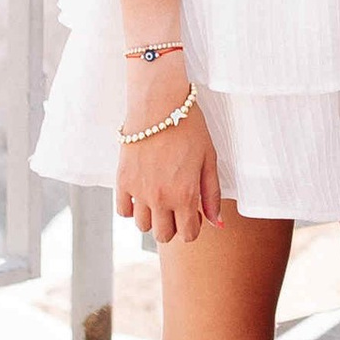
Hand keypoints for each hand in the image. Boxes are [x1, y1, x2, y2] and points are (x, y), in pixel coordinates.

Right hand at [115, 65, 223, 244]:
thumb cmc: (189, 128)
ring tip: (158, 199)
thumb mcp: (209, 159)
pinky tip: (141, 193)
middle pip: (163, 235)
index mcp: (185, 195)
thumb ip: (211, 194)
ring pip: (143, 226)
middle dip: (173, 226)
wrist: (159, 104)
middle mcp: (161, 198)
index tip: (193, 214)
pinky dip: (131, 208)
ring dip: (152, 218)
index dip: (192, 228)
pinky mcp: (122, 181)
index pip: (187, 234)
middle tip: (176, 207)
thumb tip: (216, 223)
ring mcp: (139, 191)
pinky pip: (122, 211)